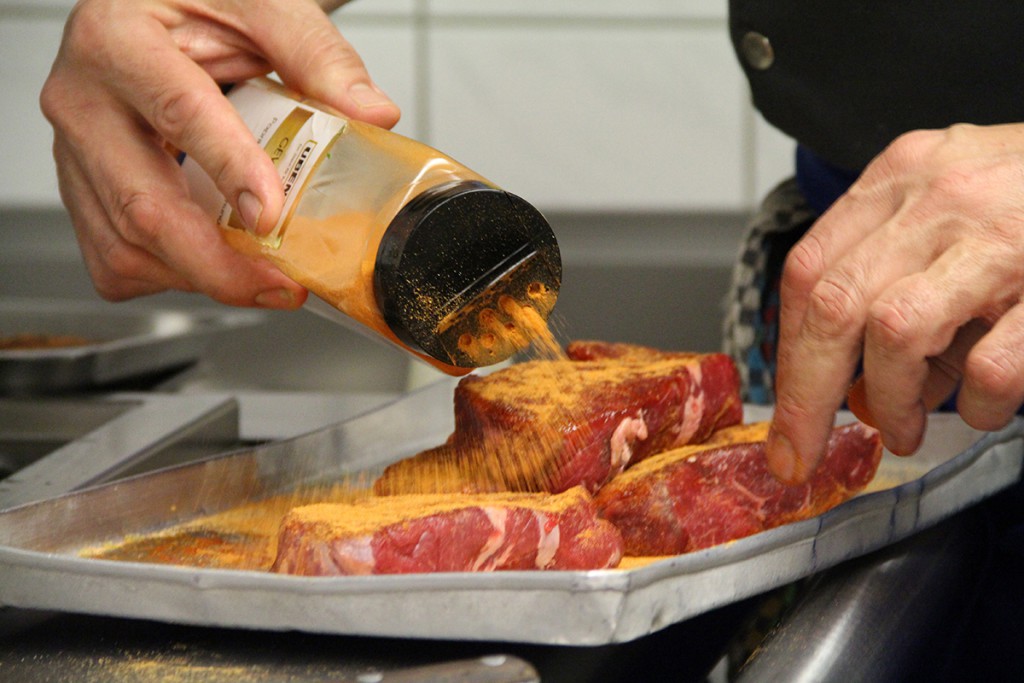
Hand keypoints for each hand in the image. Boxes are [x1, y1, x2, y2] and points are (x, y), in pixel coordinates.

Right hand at [41, 0, 399, 307]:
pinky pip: (114, 260)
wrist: (156, 8)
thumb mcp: (261, 4)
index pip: (177, 112)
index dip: (228, 169)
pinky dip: (170, 278)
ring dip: (199, 279)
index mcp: (117, 39)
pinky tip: (216, 263)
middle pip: (140, 206)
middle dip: (216, 264)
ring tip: (263, 279)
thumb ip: (317, 54)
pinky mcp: (83, 192)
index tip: (271, 214)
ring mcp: (76, 154)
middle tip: (280, 284)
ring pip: (123, 247)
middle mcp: (82, 100)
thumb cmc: (197, 2)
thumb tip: (373, 113)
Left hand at [767, 122, 1023, 482]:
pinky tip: (980, 407)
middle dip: (807, 396)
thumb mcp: (950, 208)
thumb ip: (895, 277)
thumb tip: (854, 382)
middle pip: (835, 305)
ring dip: (890, 399)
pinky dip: (974, 403)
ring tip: (899, 428)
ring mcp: (1000, 238)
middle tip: (802, 450)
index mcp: (901, 177)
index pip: (809, 271)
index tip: (784, 412)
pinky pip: (988, 365)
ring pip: (895, 330)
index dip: (788, 352)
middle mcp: (940, 198)